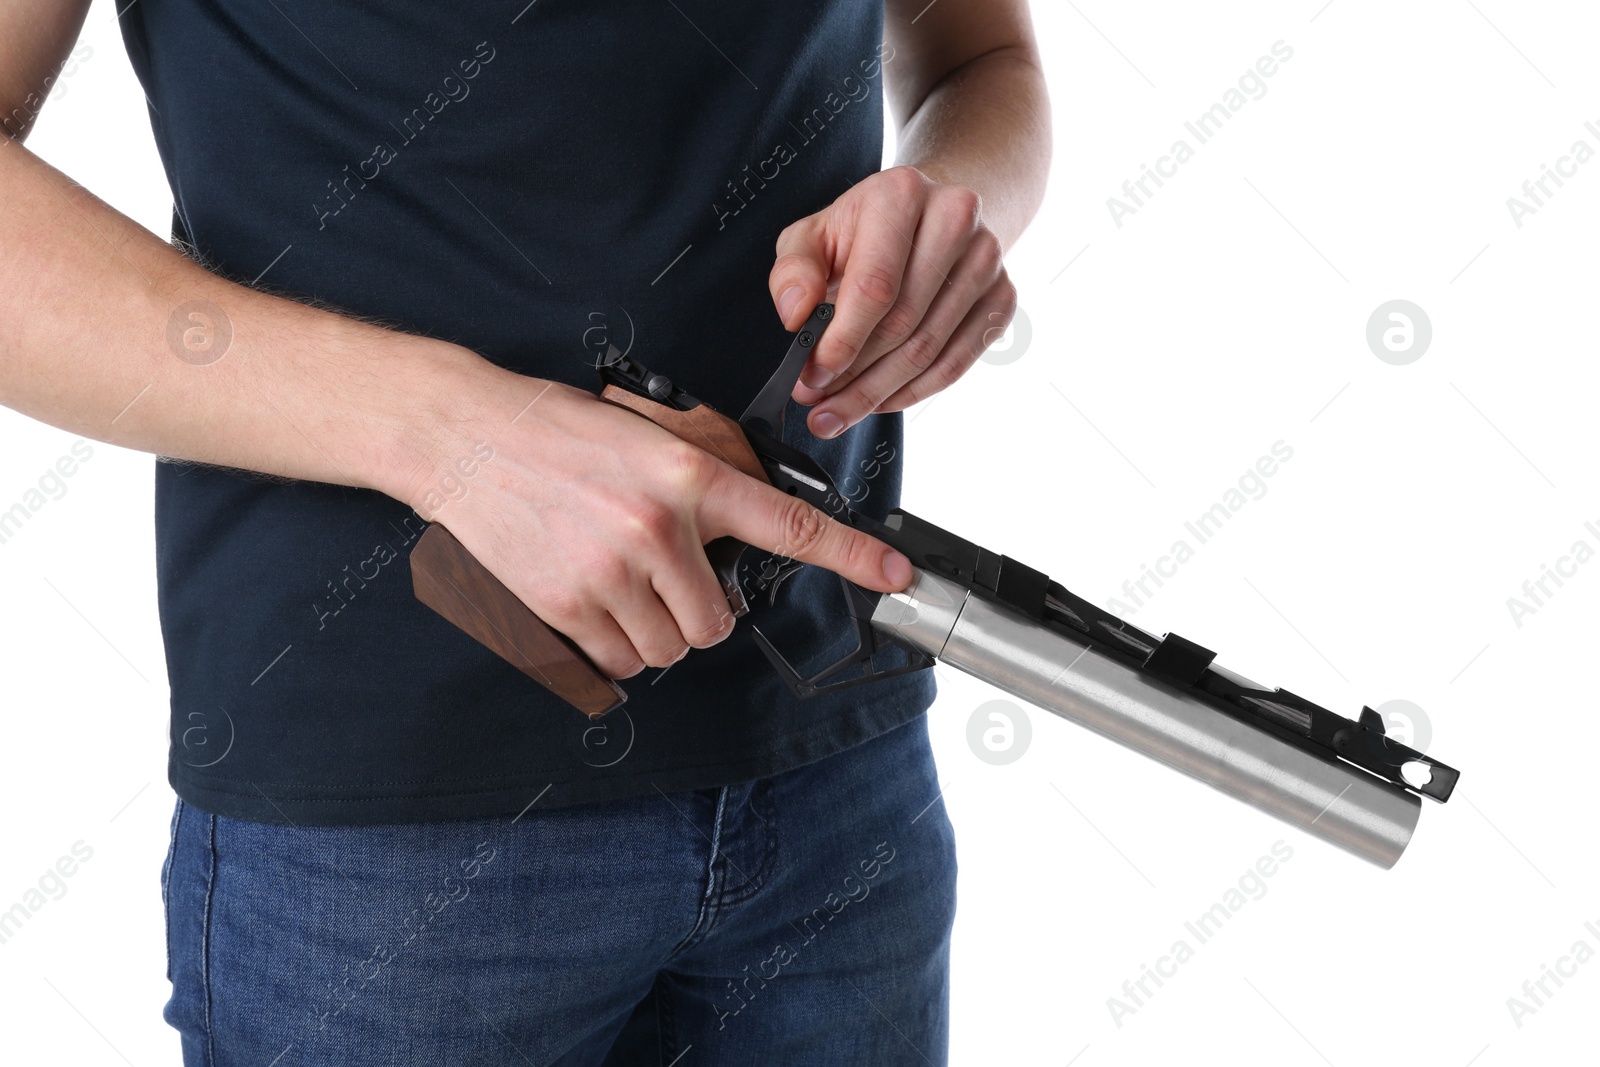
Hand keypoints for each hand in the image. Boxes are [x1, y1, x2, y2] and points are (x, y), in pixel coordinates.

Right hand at [400, 369, 914, 679]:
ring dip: (655, 630)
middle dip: (698, 609)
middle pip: (718, 621)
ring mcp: (611, 572)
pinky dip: (614, 646)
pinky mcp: (568, 607)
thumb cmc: (558, 434)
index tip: (895, 575)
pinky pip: (620, 662)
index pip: (789, 524)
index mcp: (688, 477)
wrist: (468, 437)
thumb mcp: (650, 439)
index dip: (852, 555)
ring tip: (619, 580)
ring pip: (672, 647)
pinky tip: (592, 599)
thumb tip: (735, 544)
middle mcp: (658, 527)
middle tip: (664, 575)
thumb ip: (702, 490)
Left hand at [769, 165, 1017, 439]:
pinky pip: (956, 363)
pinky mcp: (1002, 297)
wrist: (930, 215)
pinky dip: (912, 392)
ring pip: (929, 351)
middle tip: (818, 407)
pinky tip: (879, 402)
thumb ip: (794, 271)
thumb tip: (796, 315)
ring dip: (878, 393)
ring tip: (839, 413)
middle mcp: (956, 218)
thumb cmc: (863, 231)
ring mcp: (987, 260)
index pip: (875, 286)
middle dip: (854, 377)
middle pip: (903, 324)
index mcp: (901, 195)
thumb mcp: (813, 236)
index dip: (842, 341)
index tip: (812, 377)